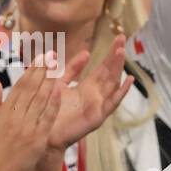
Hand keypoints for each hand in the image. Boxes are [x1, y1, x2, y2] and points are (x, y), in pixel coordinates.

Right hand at [0, 54, 62, 170]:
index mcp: (5, 111)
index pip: (20, 85)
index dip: (32, 70)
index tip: (41, 58)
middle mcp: (15, 115)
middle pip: (31, 88)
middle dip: (42, 70)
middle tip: (52, 55)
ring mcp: (27, 126)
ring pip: (40, 99)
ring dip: (50, 81)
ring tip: (58, 66)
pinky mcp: (37, 137)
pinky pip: (47, 117)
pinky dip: (53, 103)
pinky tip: (60, 90)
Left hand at [47, 36, 133, 150]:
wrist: (42, 132)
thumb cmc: (49, 111)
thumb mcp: (59, 83)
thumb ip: (71, 69)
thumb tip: (86, 52)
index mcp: (87, 88)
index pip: (102, 68)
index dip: (110, 54)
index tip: (118, 38)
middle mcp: (95, 96)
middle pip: (110, 73)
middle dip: (116, 56)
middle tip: (122, 38)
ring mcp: (98, 106)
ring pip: (112, 84)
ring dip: (118, 68)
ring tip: (122, 53)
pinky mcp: (97, 116)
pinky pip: (112, 103)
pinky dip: (121, 92)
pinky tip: (128, 80)